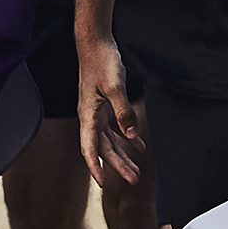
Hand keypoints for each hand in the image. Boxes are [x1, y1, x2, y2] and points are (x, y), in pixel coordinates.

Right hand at [77, 33, 142, 184]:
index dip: (95, 166)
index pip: (90, 148)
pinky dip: (128, 138)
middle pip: (103, 148)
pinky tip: (139, 147)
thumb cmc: (102, 63)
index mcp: (88, 116)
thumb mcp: (114, 87)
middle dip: (117, 166)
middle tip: (134, 180)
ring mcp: (98, 113)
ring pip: (110, 141)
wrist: (97, 46)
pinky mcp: (106, 106)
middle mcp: (91, 118)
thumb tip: (131, 135)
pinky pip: (117, 128)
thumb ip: (123, 111)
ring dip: (123, 156)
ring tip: (136, 171)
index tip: (103, 183)